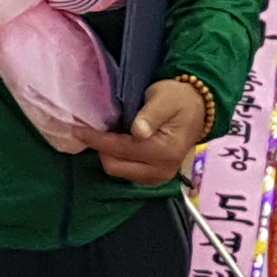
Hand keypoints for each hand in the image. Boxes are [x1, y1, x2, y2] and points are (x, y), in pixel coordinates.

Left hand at [84, 81, 210, 187]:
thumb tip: (138, 131)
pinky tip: (116, 144)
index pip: (120, 149)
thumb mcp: (165, 98)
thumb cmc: (179, 100)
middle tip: (91, 129)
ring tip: (103, 135)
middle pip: (115, 166)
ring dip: (108, 155)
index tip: (77, 129)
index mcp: (163, 151)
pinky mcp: (156, 178)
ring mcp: (159, 177)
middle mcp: (161, 170)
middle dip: (101, 149)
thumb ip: (151, 114)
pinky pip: (128, 173)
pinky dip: (118, 160)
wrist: (198, 109)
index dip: (96, 139)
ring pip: (119, 172)